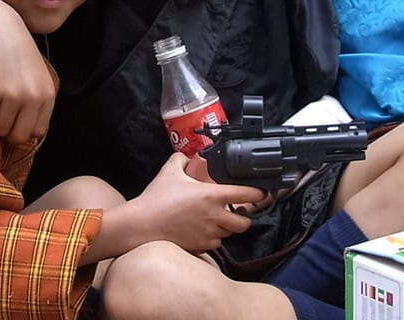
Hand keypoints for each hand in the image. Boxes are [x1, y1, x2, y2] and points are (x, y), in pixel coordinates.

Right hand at [0, 6, 55, 143]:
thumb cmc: (16, 52)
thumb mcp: (37, 76)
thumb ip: (37, 102)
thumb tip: (28, 135)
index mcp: (47, 96)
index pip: (37, 133)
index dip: (22, 129)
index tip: (13, 121)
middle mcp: (33, 98)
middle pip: (17, 136)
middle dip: (6, 129)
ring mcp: (13, 96)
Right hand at [129, 154, 265, 251]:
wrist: (141, 225)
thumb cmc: (155, 198)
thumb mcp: (169, 171)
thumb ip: (181, 160)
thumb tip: (186, 156)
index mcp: (212, 196)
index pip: (247, 195)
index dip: (258, 194)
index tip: (261, 193)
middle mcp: (215, 216)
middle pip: (245, 223)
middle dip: (243, 218)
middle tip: (235, 211)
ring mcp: (209, 234)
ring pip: (230, 234)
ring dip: (227, 228)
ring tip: (216, 220)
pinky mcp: (201, 247)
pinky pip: (216, 244)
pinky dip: (214, 238)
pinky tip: (203, 231)